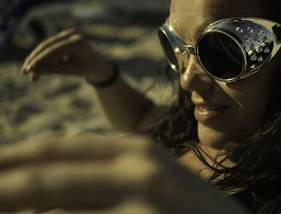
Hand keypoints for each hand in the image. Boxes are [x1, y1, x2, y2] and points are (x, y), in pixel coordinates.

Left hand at [0, 134, 248, 213]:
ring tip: (5, 199)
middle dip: (3, 184)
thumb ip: (104, 177)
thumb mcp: (148, 180)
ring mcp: (140, 201)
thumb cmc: (186, 209)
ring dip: (21, 204)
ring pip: (57, 206)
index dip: (12, 158)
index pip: (56, 149)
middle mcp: (135, 168)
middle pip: (42, 178)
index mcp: (134, 149)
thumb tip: (38, 193)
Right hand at [20, 28, 113, 82]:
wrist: (96, 63)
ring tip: (31, 76)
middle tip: (24, 72)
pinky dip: (42, 57)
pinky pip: (49, 46)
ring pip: (45, 46)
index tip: (28, 70)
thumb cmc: (86, 68)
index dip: (39, 60)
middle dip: (34, 60)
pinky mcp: (62, 36)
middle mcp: (72, 34)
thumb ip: (53, 70)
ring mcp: (67, 33)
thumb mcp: (70, 71)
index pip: (54, 51)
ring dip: (37, 60)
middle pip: (47, 46)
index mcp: (77, 43)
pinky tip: (36, 69)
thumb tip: (33, 72)